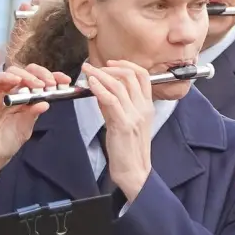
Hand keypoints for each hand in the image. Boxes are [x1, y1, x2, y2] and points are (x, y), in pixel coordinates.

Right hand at [0, 63, 72, 187]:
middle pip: (27, 73)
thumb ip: (33, 114)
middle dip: (41, 74)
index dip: (53, 77)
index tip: (65, 80)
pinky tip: (16, 81)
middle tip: (50, 83)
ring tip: (37, 85)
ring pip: (13, 73)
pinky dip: (5, 77)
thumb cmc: (6, 142)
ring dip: (26, 76)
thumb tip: (46, 103)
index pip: (40, 81)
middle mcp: (13, 93)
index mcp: (25, 99)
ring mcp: (0, 93)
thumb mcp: (25, 128)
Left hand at [84, 60, 154, 201]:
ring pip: (119, 85)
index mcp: (147, 106)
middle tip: (93, 67)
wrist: (134, 171)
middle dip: (109, 67)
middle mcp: (144, 108)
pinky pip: (111, 100)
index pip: (142, 75)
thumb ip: (112, 104)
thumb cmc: (127, 149)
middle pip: (131, 75)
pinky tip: (90, 85)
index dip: (126, 64)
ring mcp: (135, 116)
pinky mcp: (124, 125)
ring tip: (87, 72)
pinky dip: (99, 89)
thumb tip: (99, 88)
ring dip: (100, 75)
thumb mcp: (122, 121)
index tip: (110, 63)